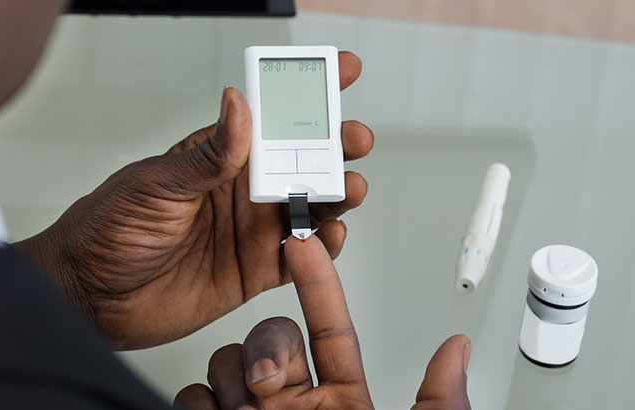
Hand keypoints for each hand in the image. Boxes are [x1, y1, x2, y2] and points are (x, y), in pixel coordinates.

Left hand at [13, 52, 372, 349]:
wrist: (93, 296)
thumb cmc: (111, 230)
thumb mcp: (158, 182)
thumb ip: (208, 153)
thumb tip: (239, 104)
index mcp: (219, 158)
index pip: (271, 118)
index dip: (308, 93)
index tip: (342, 72)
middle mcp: (241, 191)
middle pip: (303, 161)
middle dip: (336, 145)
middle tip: (353, 138)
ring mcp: (250, 230)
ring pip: (311, 205)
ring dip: (337, 195)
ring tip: (350, 188)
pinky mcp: (254, 269)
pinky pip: (300, 256)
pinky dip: (322, 246)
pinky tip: (332, 235)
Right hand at [173, 237, 471, 409]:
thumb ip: (438, 404)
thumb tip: (457, 348)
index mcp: (342, 401)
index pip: (327, 326)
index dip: (317, 282)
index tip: (305, 244)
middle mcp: (291, 407)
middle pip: (266, 338)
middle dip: (266, 346)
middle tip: (275, 379)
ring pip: (225, 364)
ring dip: (232, 376)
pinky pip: (191, 400)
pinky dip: (197, 402)